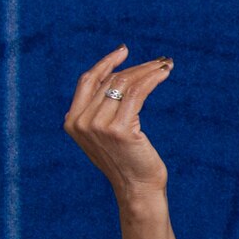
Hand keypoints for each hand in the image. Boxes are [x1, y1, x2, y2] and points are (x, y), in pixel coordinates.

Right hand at [64, 46, 175, 204]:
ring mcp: (98, 126)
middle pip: (109, 80)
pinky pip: (137, 93)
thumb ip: (99, 111)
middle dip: (136, 67)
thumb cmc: (127, 160)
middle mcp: (81, 122)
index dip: (105, 63)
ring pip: (124, 84)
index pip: (87, 81)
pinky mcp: (119, 129)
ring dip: (148, 71)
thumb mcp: (104, 134)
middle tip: (159, 61)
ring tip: (165, 65)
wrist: (136, 187)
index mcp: (72, 121)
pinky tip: (163, 74)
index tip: (124, 51)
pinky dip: (152, 80)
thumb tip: (113, 79)